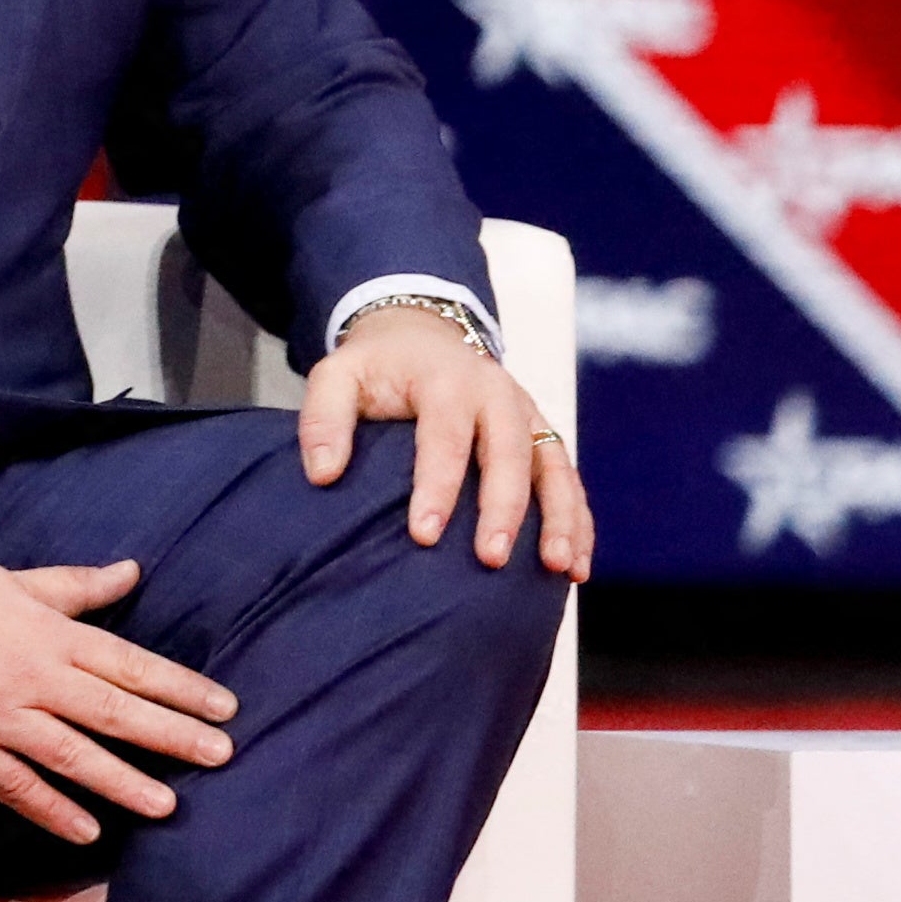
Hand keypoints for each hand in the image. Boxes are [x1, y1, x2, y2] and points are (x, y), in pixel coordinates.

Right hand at [0, 552, 236, 844]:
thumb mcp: (10, 580)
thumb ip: (74, 587)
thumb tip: (131, 573)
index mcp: (44, 632)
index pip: (126, 662)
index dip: (179, 686)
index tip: (224, 708)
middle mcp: (28, 676)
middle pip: (112, 710)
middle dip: (171, 735)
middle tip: (221, 755)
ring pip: (71, 754)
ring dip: (122, 780)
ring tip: (167, 805)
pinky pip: (14, 785)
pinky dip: (51, 808)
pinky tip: (86, 830)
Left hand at [301, 304, 594, 580]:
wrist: (420, 334)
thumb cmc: (376, 366)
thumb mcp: (336, 375)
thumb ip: (323, 419)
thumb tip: (322, 474)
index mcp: (446, 381)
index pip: (445, 438)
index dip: (436, 488)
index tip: (424, 535)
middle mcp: (498, 395)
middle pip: (510, 455)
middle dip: (503, 510)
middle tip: (490, 559)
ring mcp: (529, 416)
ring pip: (555, 469)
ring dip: (560, 520)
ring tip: (557, 568)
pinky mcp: (544, 437)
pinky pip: (570, 482)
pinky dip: (578, 523)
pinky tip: (576, 566)